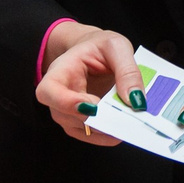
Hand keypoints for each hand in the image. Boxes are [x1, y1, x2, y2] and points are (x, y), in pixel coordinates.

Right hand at [37, 21, 139, 146]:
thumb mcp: (117, 47)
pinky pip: (90, 135)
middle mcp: (58, 94)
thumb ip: (128, 71)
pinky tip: (124, 129)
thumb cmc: (100, 46)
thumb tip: (135, 101)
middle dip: (95, 119)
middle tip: (123, 118)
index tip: (93, 106)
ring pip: (79, 129)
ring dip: (104, 130)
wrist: (95, 51)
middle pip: (65, 115)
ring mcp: (67, 112)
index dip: (66, 103)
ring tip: (129, 123)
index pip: (48, 91)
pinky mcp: (81, 123)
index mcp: (61, 70)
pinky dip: (108, 136)